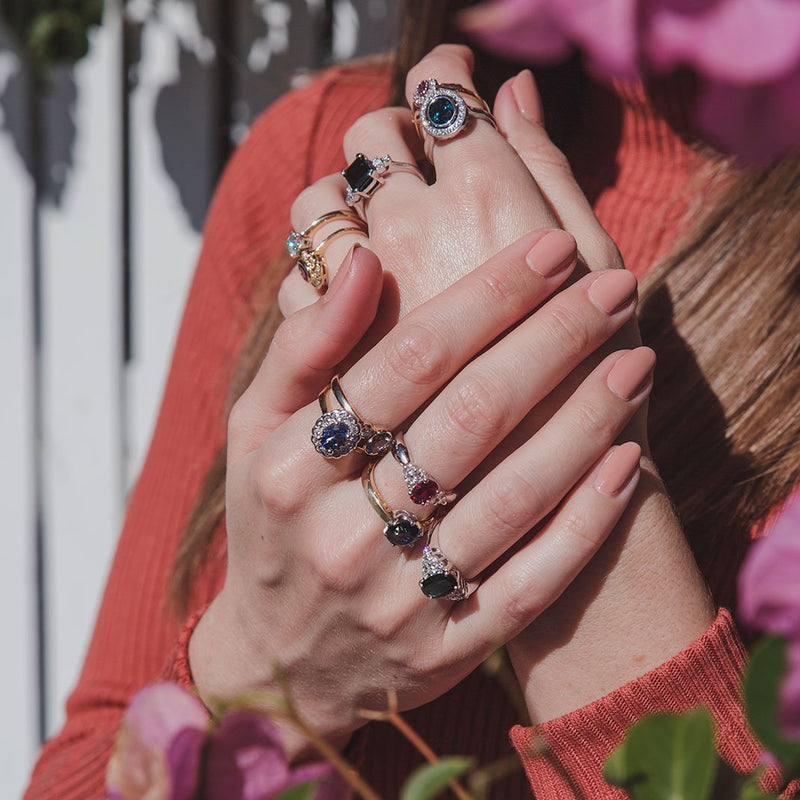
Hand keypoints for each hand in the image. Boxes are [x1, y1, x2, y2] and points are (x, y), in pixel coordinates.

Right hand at [274, 44, 713, 724]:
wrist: (280, 658)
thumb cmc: (273, 518)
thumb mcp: (257, 429)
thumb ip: (306, 345)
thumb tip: (365, 256)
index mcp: (288, 466)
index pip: (406, 362)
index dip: (487, 297)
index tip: (548, 249)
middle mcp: (340, 535)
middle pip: (469, 419)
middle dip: (553, 341)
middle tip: (615, 287)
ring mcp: (397, 599)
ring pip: (512, 499)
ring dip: (585, 423)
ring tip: (636, 359)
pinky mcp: (447, 649)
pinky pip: (531, 584)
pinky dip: (585, 522)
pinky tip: (629, 463)